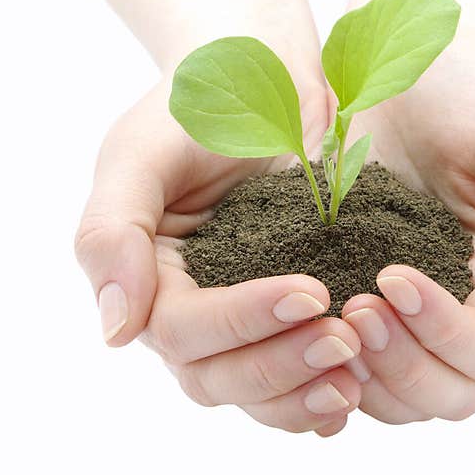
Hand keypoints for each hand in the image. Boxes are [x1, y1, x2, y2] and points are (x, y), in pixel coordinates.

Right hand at [75, 75, 363, 436]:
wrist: (262, 81)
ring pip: (257, 392)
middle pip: (219, 376)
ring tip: (358, 376)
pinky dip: (322, 392)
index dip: (242, 321)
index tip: (310, 293)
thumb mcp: (139, 155)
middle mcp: (193, 312)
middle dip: (280, 365)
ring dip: (304, 393)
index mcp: (149, 281)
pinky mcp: (291, 320)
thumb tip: (115, 332)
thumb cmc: (194, 110)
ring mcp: (244, 322)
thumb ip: (111, 233)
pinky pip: (297, 378)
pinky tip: (363, 388)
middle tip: (344, 338)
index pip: (182, 329)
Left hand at [341, 37, 474, 422]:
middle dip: (401, 363)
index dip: (443, 332)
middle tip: (355, 307)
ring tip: (327, 313)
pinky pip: (342, 361)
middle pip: (444, 391)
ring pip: (394, 393)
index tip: (393, 276)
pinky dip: (322, 360)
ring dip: (361, 372)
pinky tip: (297, 325)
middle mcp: (459, 310)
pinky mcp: (350, 294)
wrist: (406, 57)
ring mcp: (403, 313)